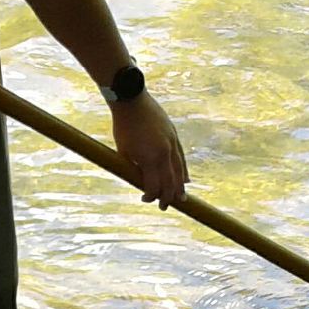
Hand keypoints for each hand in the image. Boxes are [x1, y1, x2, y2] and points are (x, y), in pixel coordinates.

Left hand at [112, 93, 187, 208]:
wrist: (132, 101)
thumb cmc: (123, 127)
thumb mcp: (124, 152)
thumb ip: (134, 169)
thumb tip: (143, 183)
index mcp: (150, 159)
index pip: (155, 186)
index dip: (151, 196)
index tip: (145, 199)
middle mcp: (164, 153)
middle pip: (170, 181)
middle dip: (168, 196)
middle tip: (165, 207)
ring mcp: (171, 143)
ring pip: (179, 170)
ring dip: (180, 186)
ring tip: (182, 198)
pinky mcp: (174, 136)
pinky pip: (181, 157)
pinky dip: (183, 170)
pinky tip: (185, 179)